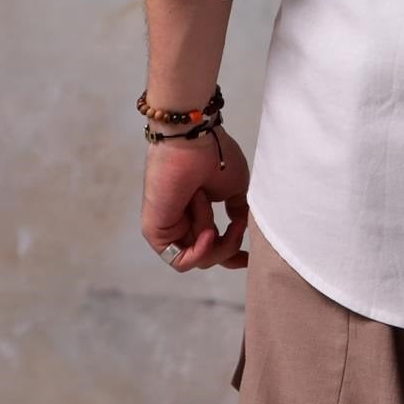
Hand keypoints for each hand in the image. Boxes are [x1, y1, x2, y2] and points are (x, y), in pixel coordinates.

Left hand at [140, 124, 251, 270]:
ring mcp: (169, 229)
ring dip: (213, 236)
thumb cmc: (214, 157)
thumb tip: (241, 226)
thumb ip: (238, 211)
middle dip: (228, 246)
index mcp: (200, 212)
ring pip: (200, 258)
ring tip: (205, 200)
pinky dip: (200, 251)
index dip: (232, 255)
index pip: (214, 245)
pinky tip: (208, 231)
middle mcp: (183, 222)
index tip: (248, 258)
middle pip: (210, 256)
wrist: (192, 142)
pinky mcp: (156, 234)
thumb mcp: (235, 188)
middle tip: (236, 226)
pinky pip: (181, 261)